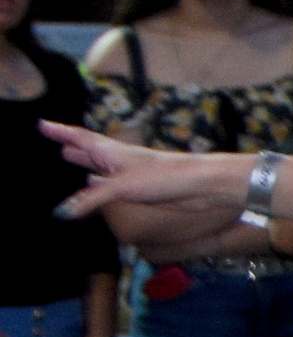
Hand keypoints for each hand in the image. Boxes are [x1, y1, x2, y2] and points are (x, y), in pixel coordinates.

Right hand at [42, 123, 241, 219]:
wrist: (205, 186)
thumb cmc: (167, 177)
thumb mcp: (122, 186)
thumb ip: (91, 198)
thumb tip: (62, 212)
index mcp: (113, 152)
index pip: (81, 139)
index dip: (61, 132)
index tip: (42, 124)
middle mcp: (120, 160)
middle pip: (90, 150)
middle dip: (71, 145)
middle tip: (54, 140)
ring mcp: (131, 174)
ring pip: (100, 166)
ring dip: (84, 163)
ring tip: (68, 158)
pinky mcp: (141, 190)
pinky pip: (111, 186)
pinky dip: (98, 184)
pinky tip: (95, 187)